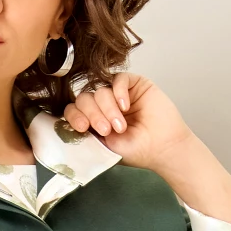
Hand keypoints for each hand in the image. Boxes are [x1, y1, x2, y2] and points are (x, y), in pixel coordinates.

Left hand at [60, 72, 191, 172]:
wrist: (163, 148)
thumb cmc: (137, 151)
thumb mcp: (105, 147)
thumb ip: (87, 134)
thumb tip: (68, 125)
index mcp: (93, 121)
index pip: (74, 110)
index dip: (75, 116)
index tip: (83, 127)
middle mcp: (103, 106)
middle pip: (84, 98)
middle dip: (92, 114)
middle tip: (106, 130)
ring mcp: (117, 93)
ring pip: (100, 90)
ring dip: (108, 109)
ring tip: (121, 126)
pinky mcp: (133, 84)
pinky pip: (118, 79)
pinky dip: (118, 91)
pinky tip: (125, 106)